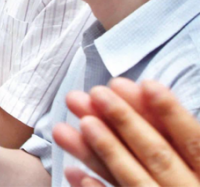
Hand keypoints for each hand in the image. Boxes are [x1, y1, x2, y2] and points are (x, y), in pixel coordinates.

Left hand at [54, 78, 199, 186]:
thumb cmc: (189, 178)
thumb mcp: (195, 162)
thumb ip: (178, 137)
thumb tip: (147, 90)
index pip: (194, 142)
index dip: (172, 114)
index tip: (147, 83)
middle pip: (158, 156)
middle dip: (126, 122)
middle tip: (95, 92)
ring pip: (135, 181)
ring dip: (108, 152)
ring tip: (81, 124)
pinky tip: (72, 174)